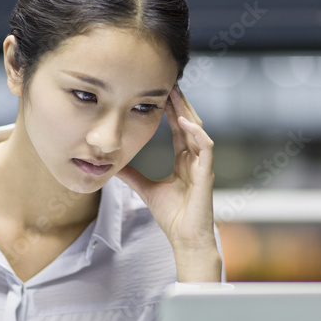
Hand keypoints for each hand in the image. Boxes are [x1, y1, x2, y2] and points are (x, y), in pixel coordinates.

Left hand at [116, 85, 221, 280]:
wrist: (185, 238)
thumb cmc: (172, 216)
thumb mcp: (146, 189)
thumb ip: (133, 175)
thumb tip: (113, 165)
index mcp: (185, 160)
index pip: (179, 127)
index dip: (171, 109)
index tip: (160, 92)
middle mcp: (195, 158)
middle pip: (190, 122)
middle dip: (180, 102)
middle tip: (169, 82)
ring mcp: (203, 165)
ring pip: (199, 129)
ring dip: (187, 110)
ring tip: (175, 93)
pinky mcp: (207, 173)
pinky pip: (206, 147)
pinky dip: (196, 133)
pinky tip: (184, 120)